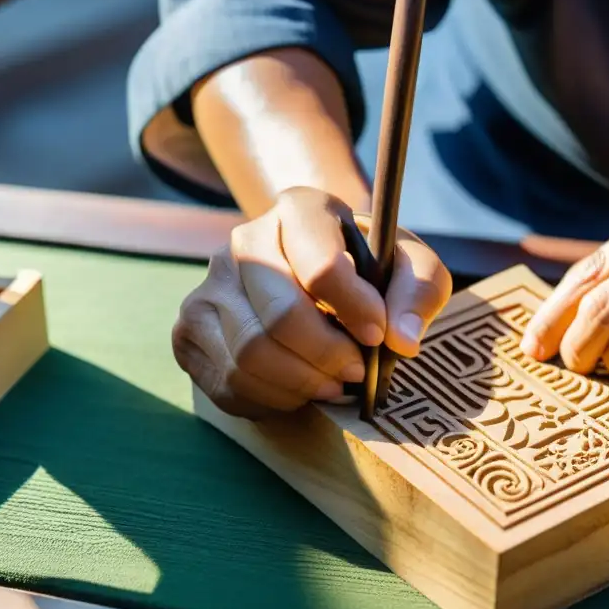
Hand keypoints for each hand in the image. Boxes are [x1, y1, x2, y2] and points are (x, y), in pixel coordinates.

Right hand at [173, 186, 451, 417]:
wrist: (311, 273)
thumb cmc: (365, 270)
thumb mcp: (410, 266)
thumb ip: (419, 291)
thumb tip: (400, 339)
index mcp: (299, 210)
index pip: (320, 267)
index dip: (356, 311)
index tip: (378, 335)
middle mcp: (242, 241)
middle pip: (280, 319)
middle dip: (327, 357)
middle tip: (355, 372)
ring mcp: (207, 287)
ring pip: (250, 357)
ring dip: (303, 384)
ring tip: (332, 383)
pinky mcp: (189, 332)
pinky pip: (228, 384)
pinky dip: (272, 399)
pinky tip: (298, 387)